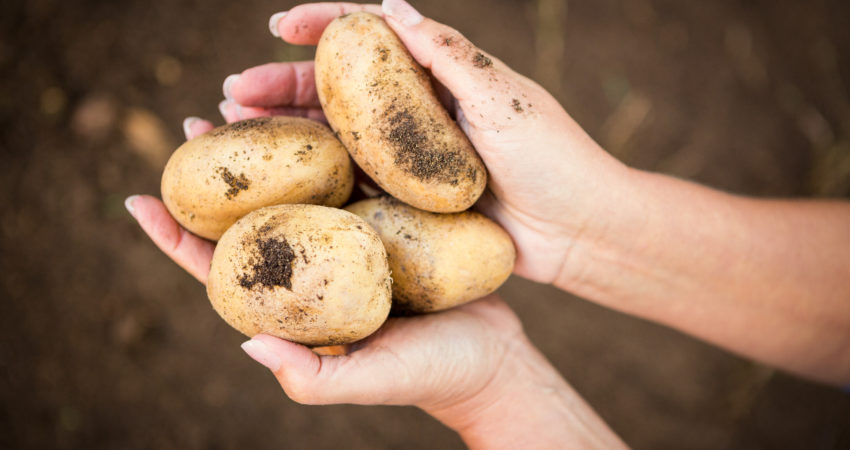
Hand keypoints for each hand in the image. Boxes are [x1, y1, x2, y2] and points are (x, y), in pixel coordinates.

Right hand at [218, 0, 632, 285]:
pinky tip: (276, 181)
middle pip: (339, 90)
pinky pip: (354, 184)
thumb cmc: (553, 157)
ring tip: (236, 126)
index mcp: (441, 74)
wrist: (579, 231)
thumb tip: (389, 2)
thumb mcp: (502, 97)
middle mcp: (418, 112)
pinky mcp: (410, 201)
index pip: (372, 38)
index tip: (278, 25)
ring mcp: (411, 159)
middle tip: (234, 90)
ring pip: (336, 137)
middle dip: (283, 84)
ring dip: (286, 131)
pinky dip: (314, 178)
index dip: (323, 24)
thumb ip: (447, 53)